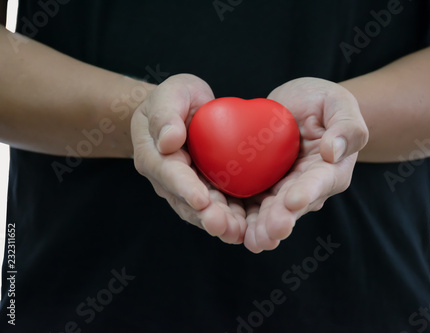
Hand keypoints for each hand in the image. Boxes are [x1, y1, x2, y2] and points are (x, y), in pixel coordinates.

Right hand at [131, 74, 246, 243]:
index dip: (185, 187)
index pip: (169, 174)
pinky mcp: (205, 191)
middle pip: (185, 201)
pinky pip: (217, 207)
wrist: (183, 111)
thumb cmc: (176, 98)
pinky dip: (231, 219)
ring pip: (201, 211)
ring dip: (220, 224)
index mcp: (154, 156)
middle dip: (205, 215)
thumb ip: (166, 114)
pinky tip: (247, 229)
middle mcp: (168, 179)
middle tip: (224, 227)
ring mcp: (186, 189)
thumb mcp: (171, 93)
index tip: (201, 199)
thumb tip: (168, 141)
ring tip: (238, 234)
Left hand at [243, 78, 368, 252]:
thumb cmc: (322, 102)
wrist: (297, 106)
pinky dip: (240, 216)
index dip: (306, 192)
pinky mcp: (262, 186)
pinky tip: (228, 227)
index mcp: (330, 170)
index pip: (319, 182)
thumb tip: (333, 151)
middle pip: (292, 206)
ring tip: (251, 241)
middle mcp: (307, 187)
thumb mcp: (338, 103)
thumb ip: (346, 126)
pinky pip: (250, 202)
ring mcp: (283, 190)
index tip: (293, 201)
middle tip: (268, 234)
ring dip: (260, 228)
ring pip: (271, 212)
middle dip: (280, 220)